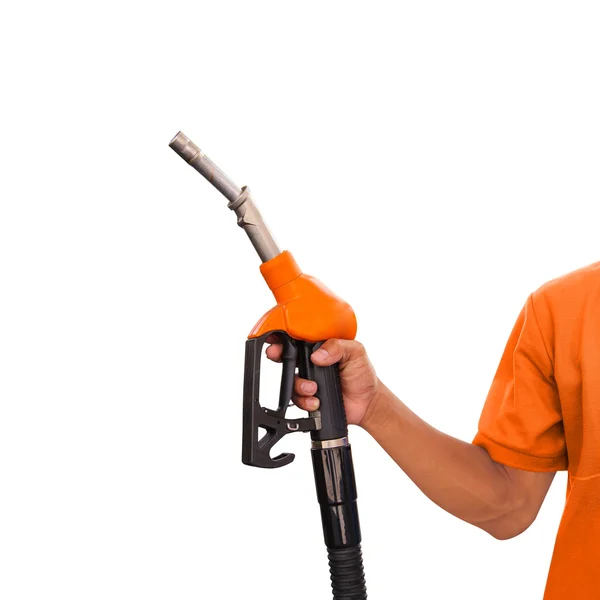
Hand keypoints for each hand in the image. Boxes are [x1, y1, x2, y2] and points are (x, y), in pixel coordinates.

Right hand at [265, 337, 380, 426]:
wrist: (367, 402)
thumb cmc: (362, 374)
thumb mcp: (355, 352)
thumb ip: (337, 347)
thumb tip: (318, 355)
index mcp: (320, 348)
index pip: (299, 339)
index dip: (285, 337)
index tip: (276, 337)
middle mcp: (311, 363)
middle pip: (287, 357)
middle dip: (277, 355)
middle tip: (276, 355)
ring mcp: (309, 380)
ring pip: (291, 381)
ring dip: (299, 385)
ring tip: (314, 388)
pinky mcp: (309, 398)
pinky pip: (297, 399)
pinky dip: (305, 401)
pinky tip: (317, 401)